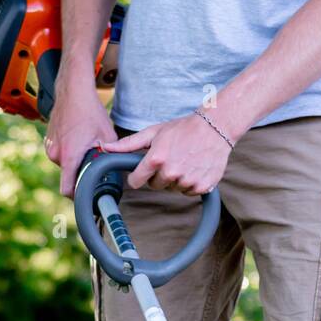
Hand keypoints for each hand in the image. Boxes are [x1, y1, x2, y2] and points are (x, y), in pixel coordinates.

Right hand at [44, 82, 115, 197]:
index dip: (77, 197)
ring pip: (65, 164)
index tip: (86, 198)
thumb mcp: (106, 136)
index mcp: (69, 156)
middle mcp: (56, 154)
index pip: (67, 190)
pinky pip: (60, 153)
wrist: (73, 91)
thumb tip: (114, 173)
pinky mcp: (48, 141)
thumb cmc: (90, 112)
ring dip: (75, 160)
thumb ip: (109, 157)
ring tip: (85, 144)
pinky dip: (69, 151)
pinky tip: (77, 138)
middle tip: (93, 161)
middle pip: (69, 175)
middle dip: (80, 172)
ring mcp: (50, 147)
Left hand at [102, 112, 232, 194]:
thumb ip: (129, 144)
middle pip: (155, 186)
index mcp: (156, 159)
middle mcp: (171, 172)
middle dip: (159, 175)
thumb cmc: (182, 129)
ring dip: (176, 179)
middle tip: (170, 159)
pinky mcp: (202, 186)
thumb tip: (105, 148)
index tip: (143, 171)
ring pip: (173, 189)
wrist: (215, 128)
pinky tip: (195, 167)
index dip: (138, 176)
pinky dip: (191, 183)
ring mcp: (187, 181)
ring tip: (185, 161)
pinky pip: (189, 192)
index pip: (136, 182)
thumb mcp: (153, 133)